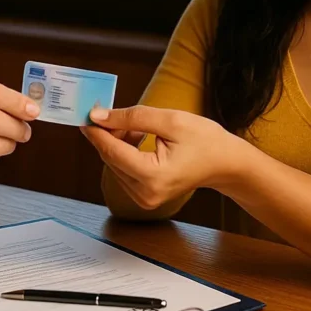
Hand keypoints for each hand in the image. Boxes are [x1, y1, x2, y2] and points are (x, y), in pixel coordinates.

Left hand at [81, 106, 245, 209]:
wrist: (226, 163)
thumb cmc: (205, 140)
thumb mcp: (169, 120)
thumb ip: (131, 117)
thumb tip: (98, 116)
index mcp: (153, 176)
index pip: (113, 152)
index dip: (96, 131)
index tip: (85, 114)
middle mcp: (146, 193)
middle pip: (111, 159)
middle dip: (107, 134)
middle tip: (108, 111)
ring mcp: (145, 199)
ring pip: (115, 164)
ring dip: (117, 142)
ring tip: (134, 125)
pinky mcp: (145, 197)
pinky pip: (124, 171)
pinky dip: (125, 152)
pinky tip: (137, 137)